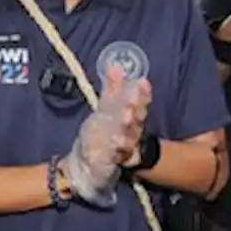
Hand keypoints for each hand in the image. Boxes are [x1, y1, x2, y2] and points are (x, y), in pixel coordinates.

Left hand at [62, 69, 151, 202]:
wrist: (88, 165)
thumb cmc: (101, 135)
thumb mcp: (105, 110)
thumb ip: (112, 90)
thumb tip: (115, 65)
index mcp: (129, 120)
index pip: (139, 105)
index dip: (142, 94)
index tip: (143, 81)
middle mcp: (130, 133)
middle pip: (136, 120)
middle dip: (136, 108)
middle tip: (133, 98)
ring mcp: (123, 148)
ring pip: (130, 137)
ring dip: (129, 127)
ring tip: (127, 116)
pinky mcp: (113, 162)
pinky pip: (118, 156)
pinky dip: (118, 149)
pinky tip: (117, 143)